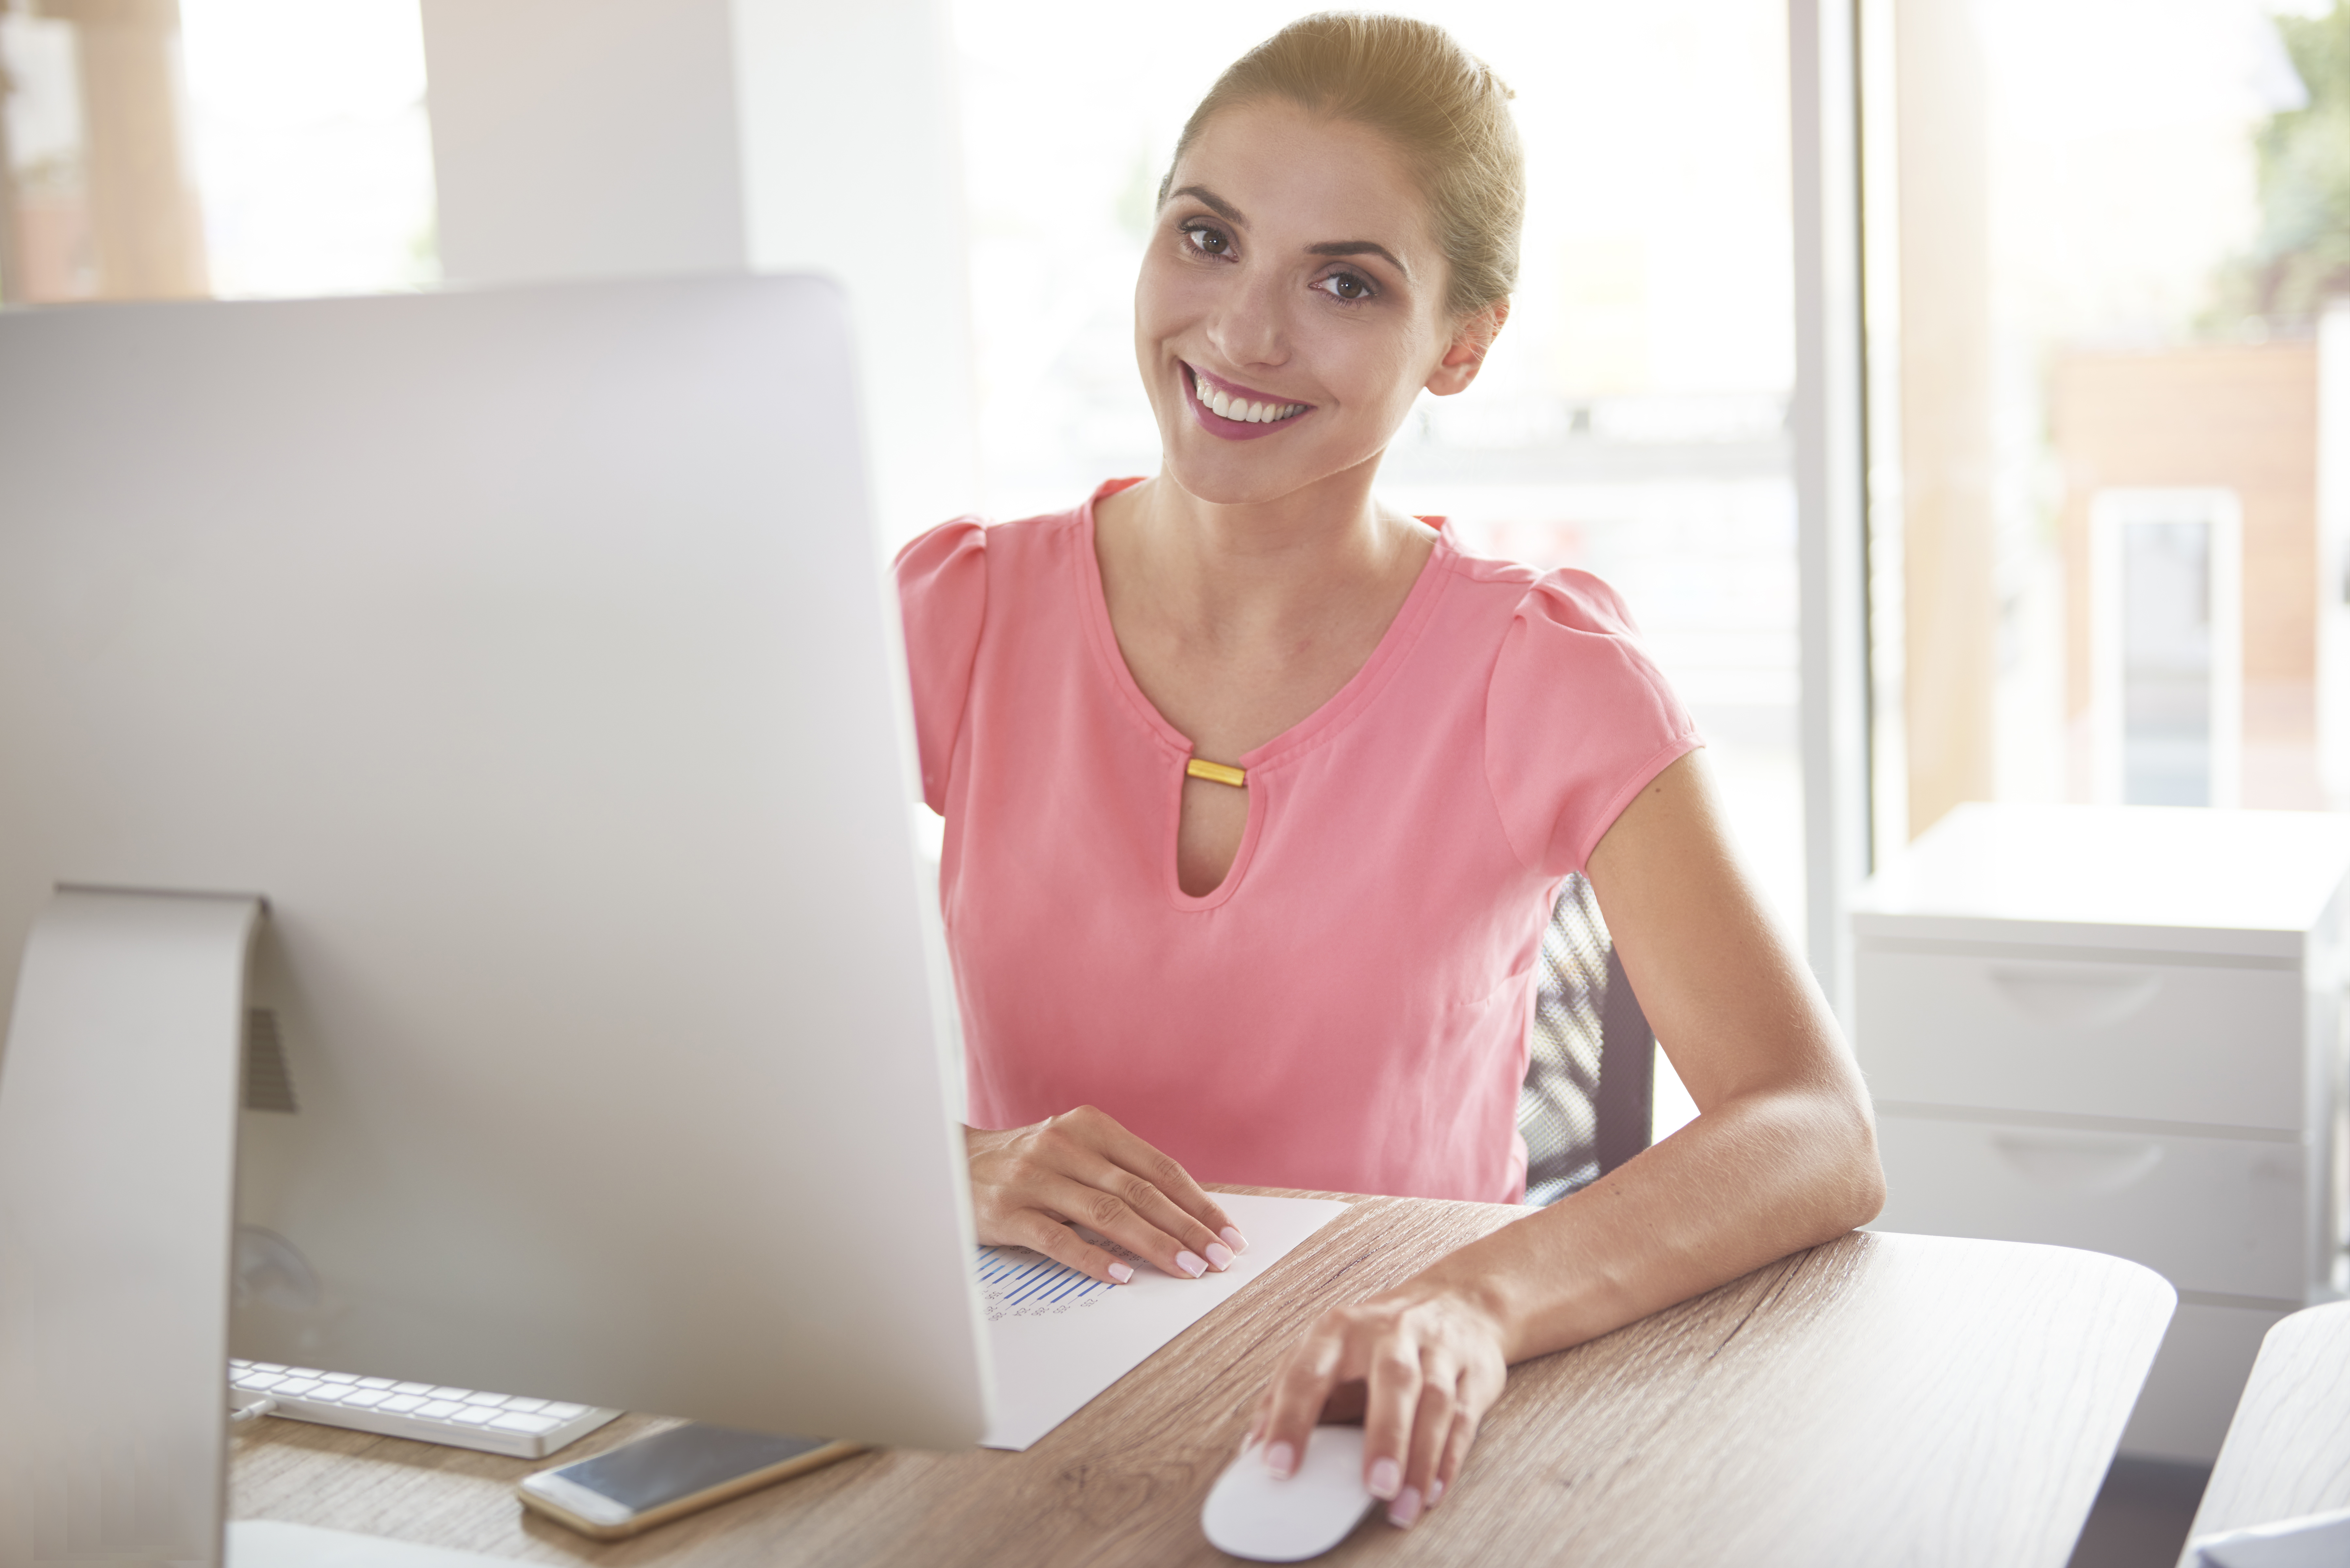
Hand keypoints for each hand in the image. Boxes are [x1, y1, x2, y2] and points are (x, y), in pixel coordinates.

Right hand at [965, 1105, 1248, 1285]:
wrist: (948, 1162)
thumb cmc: (1027, 1163)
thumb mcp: (1075, 1152)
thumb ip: (1119, 1174)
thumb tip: (1185, 1216)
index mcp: (1089, 1126)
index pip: (1157, 1167)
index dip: (1197, 1202)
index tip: (1228, 1233)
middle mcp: (1064, 1145)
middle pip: (1139, 1191)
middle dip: (1186, 1228)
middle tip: (1219, 1259)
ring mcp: (1034, 1177)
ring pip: (1105, 1213)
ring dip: (1153, 1245)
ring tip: (1187, 1269)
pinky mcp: (1007, 1211)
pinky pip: (1057, 1238)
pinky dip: (1093, 1257)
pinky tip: (1123, 1275)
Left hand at [1246, 1277, 1508, 1529]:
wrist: (1459, 1299)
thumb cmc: (1379, 1334)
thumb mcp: (1327, 1348)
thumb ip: (1287, 1392)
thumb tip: (1253, 1445)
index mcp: (1341, 1328)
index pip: (1310, 1371)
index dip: (1291, 1418)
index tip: (1278, 1465)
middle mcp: (1392, 1332)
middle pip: (1393, 1379)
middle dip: (1385, 1435)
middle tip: (1375, 1487)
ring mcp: (1438, 1351)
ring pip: (1434, 1402)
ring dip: (1420, 1457)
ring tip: (1403, 1504)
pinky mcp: (1473, 1373)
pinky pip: (1463, 1417)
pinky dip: (1449, 1458)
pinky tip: (1433, 1490)